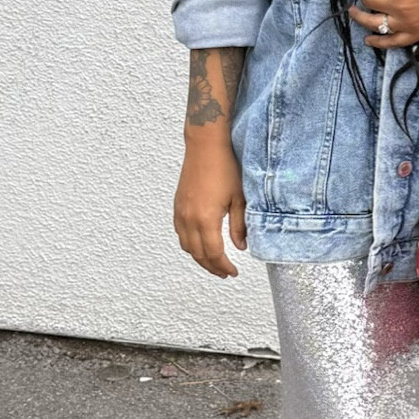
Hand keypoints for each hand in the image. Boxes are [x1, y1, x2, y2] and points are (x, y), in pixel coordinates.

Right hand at [174, 137, 247, 278]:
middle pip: (198, 254)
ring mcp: (180, 213)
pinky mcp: (177, 206)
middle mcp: (189, 219)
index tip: (233, 272)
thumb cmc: (225, 167)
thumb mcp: (239, 198)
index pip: (214, 254)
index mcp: (206, 219)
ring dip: (199, 258)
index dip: (224, 266)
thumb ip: (239, 225)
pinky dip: (189, 245)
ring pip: (186, 246)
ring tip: (214, 263)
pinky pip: (180, 233)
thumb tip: (241, 246)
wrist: (205, 146)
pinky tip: (200, 244)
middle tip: (225, 273)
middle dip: (212, 267)